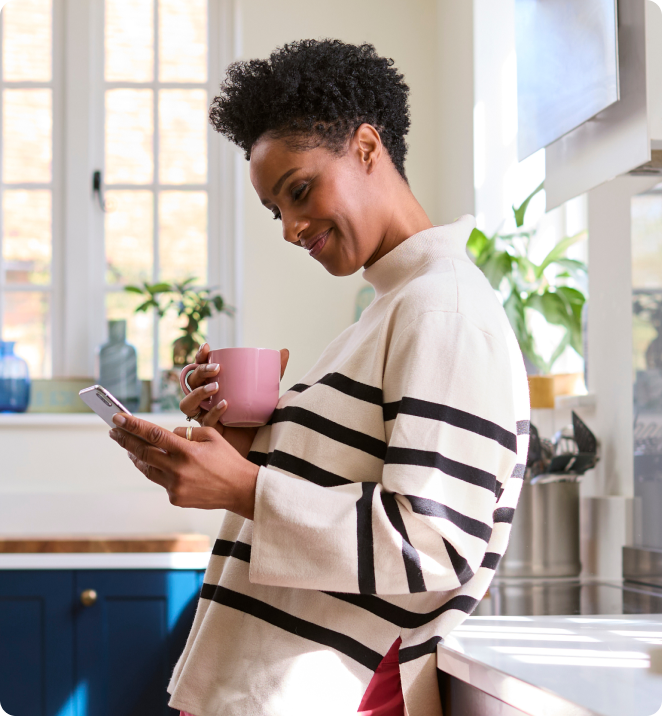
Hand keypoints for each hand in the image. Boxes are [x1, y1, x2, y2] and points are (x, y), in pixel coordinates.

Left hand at [108, 411, 258, 518]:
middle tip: (114, 431)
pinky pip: (161, 481)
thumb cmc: (227, 459)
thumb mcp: (211, 436)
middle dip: (125, 440)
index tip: (117, 418)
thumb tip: (165, 435)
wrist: (241, 489)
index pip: (154, 435)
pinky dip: (158, 471)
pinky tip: (156, 464)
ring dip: (136, 457)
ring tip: (128, 447)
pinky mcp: (176, 498)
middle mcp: (178, 469)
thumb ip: (185, 433)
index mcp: (187, 451)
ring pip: (147, 468)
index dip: (133, 426)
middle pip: (143, 452)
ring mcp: (175, 486)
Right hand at [179, 343, 289, 457]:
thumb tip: (285, 351)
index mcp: (214, 386)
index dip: (199, 357)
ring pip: (187, 404)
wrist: (261, 443)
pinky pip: (205, 421)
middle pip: (191, 382)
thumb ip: (275, 373)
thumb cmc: (260, 416)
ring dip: (198, 393)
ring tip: (216, 387)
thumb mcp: (268, 392)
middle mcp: (205, 401)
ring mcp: (204, 416)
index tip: (206, 347)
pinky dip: (214, 412)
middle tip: (217, 368)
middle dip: (200, 372)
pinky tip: (225, 404)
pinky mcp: (210, 432)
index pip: (200, 368)